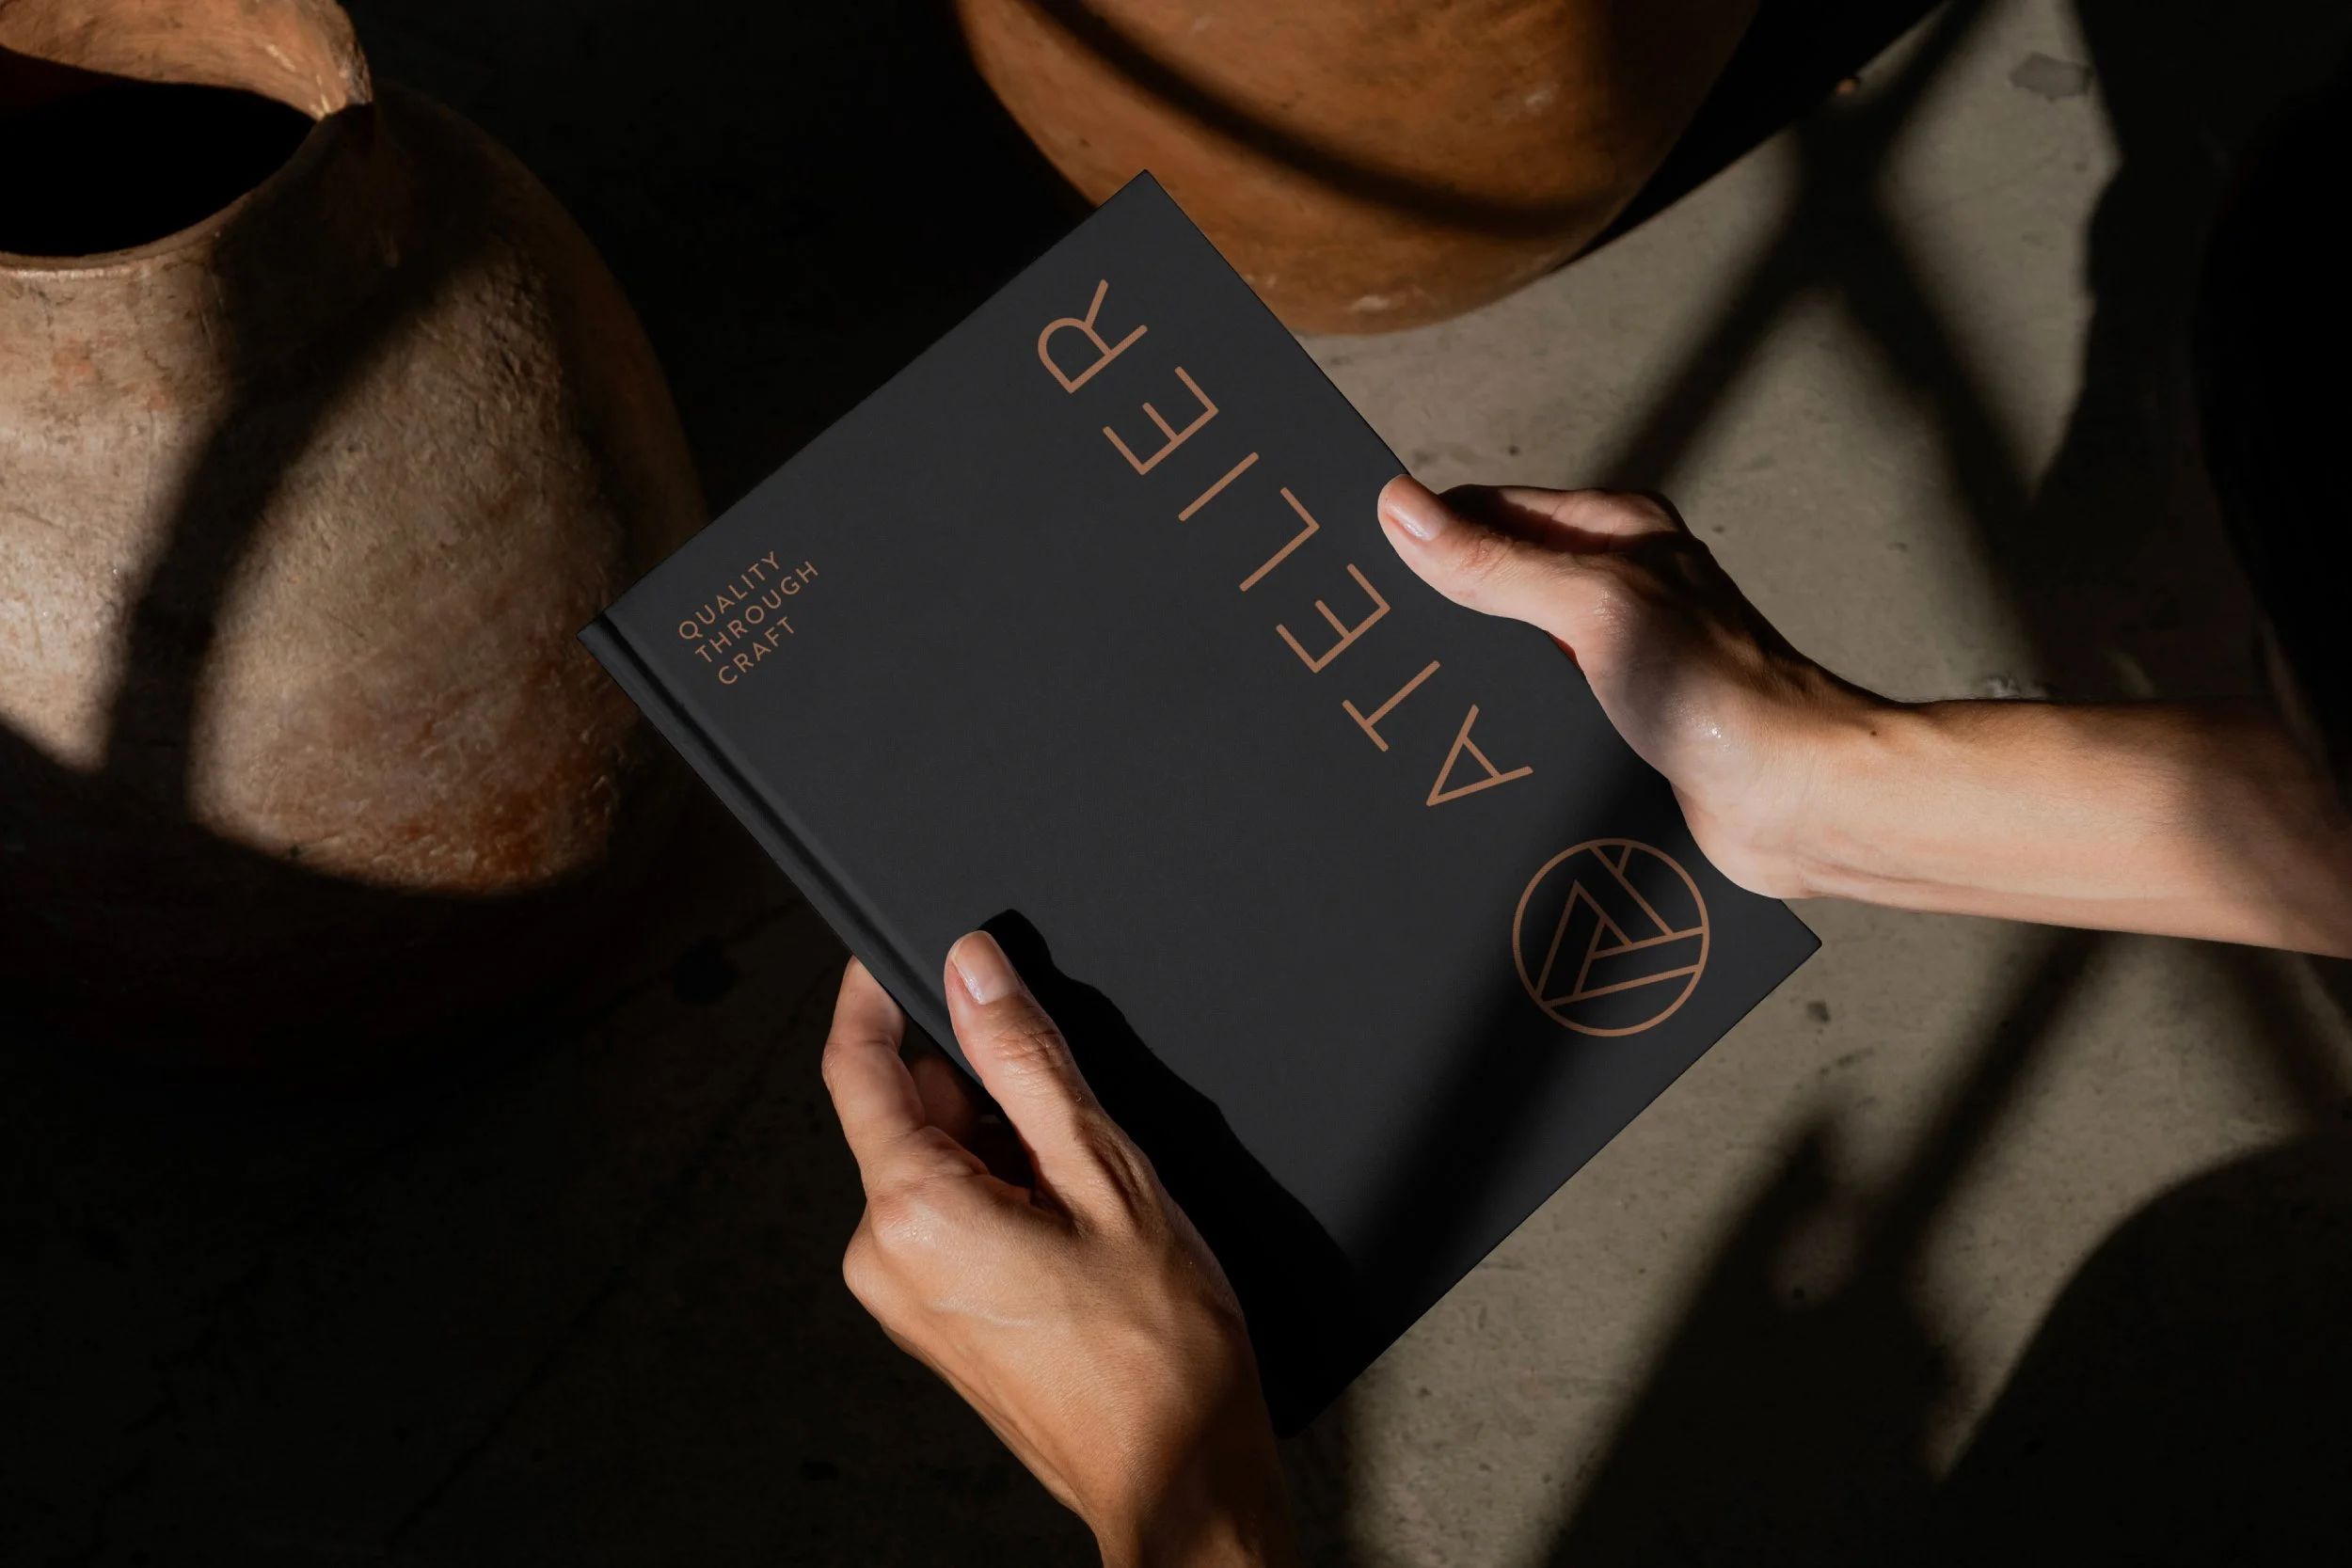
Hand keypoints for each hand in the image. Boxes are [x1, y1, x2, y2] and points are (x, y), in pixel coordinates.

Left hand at [821, 935, 1297, 1567]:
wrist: (1179, 1471)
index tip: (895, 949)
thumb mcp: (1106, 1173)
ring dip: (1003, 1148)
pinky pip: (949, 1219)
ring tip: (1088, 1196)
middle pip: (908, 1115)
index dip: (873, 993)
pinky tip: (1075, 1230)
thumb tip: (975, 971)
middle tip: (1069, 1117)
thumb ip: (1026, 1060)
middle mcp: (886, 1259)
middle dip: (979, 1087)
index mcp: (913, 1213)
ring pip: (936, 1166)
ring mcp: (906, 1297)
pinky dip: (1005, 1195)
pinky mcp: (935, 1320)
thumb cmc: (1159, 1352)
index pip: (856, 1066)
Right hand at [1378, 475, 1880, 895]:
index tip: (1356, 564)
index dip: (1424, 532)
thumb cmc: (1722, 694)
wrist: (1797, 800)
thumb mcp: (1591, 609)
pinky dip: (1501, 721)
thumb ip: (1494, 564)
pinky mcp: (1619, 719)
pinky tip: (1464, 746)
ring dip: (1471, 674)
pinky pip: (1537, 708)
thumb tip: (1401, 510)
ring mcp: (1618, 654)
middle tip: (1367, 641)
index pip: (1488, 511)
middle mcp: (1617, 585)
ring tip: (1404, 699)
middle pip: (1494, 580)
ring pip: (1511, 650)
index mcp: (1616, 532)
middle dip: (1438, 608)